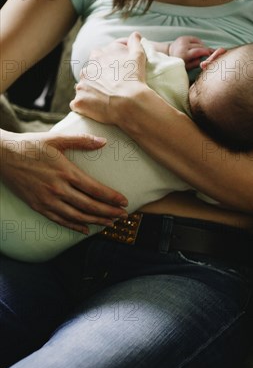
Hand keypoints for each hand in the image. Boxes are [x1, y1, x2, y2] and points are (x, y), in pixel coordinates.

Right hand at [1, 131, 127, 233]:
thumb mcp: (56, 139)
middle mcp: (58, 189)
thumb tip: (103, 141)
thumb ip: (81, 140)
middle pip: (89, 205)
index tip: (124, 202)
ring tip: (109, 223)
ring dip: (95, 221)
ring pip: (77, 216)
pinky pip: (60, 220)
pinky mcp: (39, 206)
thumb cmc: (30, 145)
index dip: (111, 197)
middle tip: (123, 216)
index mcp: (65, 172)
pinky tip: (86, 229)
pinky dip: (74, 226)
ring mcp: (48, 200)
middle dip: (109, 212)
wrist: (2, 156)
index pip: (94, 189)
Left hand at [70, 32, 147, 125]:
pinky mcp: (79, 103)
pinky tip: (94, 111)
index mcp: (97, 57)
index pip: (96, 60)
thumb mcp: (138, 56)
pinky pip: (78, 106)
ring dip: (89, 95)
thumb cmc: (134, 79)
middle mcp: (85, 70)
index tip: (112, 77)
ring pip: (82, 90)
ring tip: (102, 103)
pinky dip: (84, 108)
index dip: (104, 69)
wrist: (129, 102)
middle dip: (95, 82)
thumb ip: (135, 43)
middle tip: (107, 91)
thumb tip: (135, 35)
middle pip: (88, 76)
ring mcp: (80, 87)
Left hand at [168, 36, 214, 69]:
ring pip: (198, 42)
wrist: (169, 53)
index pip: (198, 51)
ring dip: (203, 46)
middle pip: (199, 46)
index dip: (206, 52)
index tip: (212, 54)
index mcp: (184, 54)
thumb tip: (204, 59)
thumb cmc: (179, 62)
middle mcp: (184, 46)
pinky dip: (199, 43)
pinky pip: (195, 39)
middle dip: (206, 49)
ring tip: (205, 51)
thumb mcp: (187, 66)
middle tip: (212, 53)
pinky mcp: (184, 37)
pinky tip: (200, 47)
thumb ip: (195, 63)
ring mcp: (184, 40)